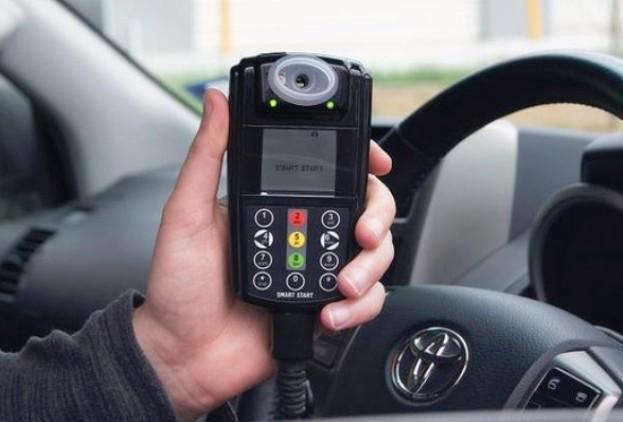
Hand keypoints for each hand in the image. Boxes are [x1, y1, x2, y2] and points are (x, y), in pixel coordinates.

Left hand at [132, 90, 395, 419]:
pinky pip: (364, 302)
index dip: (362, 163)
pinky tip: (329, 313)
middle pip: (366, 211)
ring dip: (369, 268)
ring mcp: (316, 270)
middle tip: (363, 232)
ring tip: (339, 285)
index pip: (331, 172)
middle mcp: (303, 233)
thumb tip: (215, 101)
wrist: (184, 354)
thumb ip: (205, 157)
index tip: (377, 163)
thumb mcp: (187, 213)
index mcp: (276, 204)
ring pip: (374, 257)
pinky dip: (358, 308)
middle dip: (377, 218)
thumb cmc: (179, 286)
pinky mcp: (325, 306)